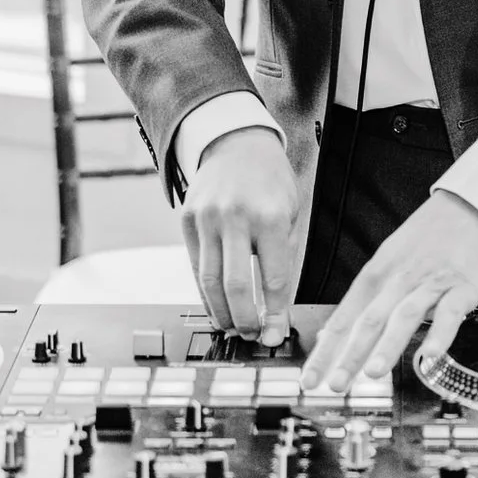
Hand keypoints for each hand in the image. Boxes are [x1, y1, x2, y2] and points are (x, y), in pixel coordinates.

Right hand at [182, 126, 296, 342]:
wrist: (237, 142)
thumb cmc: (271, 181)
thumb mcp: (290, 212)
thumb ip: (284, 256)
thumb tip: (278, 307)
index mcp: (270, 217)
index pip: (274, 278)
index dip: (275, 314)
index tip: (275, 335)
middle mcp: (236, 218)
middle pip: (236, 286)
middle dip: (245, 319)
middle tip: (251, 335)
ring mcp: (208, 218)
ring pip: (209, 281)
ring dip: (221, 312)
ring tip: (232, 327)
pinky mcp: (187, 219)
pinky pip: (196, 266)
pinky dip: (205, 293)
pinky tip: (215, 306)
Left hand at [300, 192, 477, 390]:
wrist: (468, 208)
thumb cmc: (425, 240)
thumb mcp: (386, 263)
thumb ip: (363, 302)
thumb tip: (331, 334)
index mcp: (376, 275)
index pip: (345, 318)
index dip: (326, 350)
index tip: (311, 378)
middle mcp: (399, 280)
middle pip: (370, 320)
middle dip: (350, 354)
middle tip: (335, 383)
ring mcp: (431, 283)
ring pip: (405, 315)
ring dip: (388, 344)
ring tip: (374, 372)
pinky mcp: (463, 286)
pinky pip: (449, 311)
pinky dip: (440, 333)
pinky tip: (431, 354)